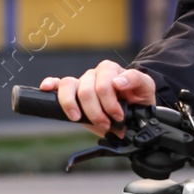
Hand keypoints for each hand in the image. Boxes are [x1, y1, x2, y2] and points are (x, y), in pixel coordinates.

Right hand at [39, 61, 156, 136]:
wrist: (134, 111)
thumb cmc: (139, 98)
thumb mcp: (146, 88)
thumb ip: (135, 80)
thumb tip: (117, 81)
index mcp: (111, 71)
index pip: (103, 82)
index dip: (109, 102)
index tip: (118, 115)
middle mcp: (95, 75)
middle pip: (86, 89)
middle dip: (96, 111)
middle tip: (106, 122)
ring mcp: (82, 83)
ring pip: (69, 86)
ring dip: (74, 106)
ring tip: (79, 118)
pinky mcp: (73, 94)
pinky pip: (58, 84)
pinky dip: (51, 85)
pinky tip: (47, 88)